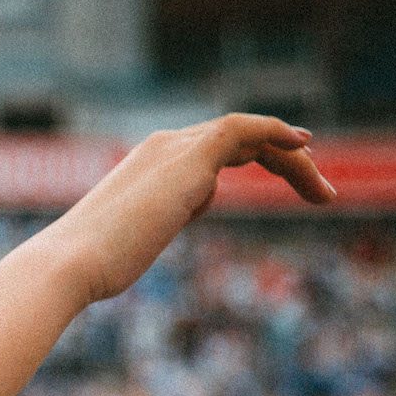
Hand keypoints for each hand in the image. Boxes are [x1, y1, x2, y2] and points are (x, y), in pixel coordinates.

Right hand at [43, 114, 334, 305]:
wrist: (70, 263)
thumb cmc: (89, 266)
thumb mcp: (127, 246)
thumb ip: (149, 227)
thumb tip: (162, 223)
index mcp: (147, 166)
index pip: (213, 153)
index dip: (255, 161)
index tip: (287, 183)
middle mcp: (162, 147)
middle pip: (240, 141)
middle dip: (285, 162)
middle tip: (320, 193)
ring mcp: (175, 148)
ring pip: (250, 137)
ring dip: (293, 162)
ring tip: (325, 194)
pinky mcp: (190, 158)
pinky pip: (245, 129)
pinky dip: (276, 132)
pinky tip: (304, 145)